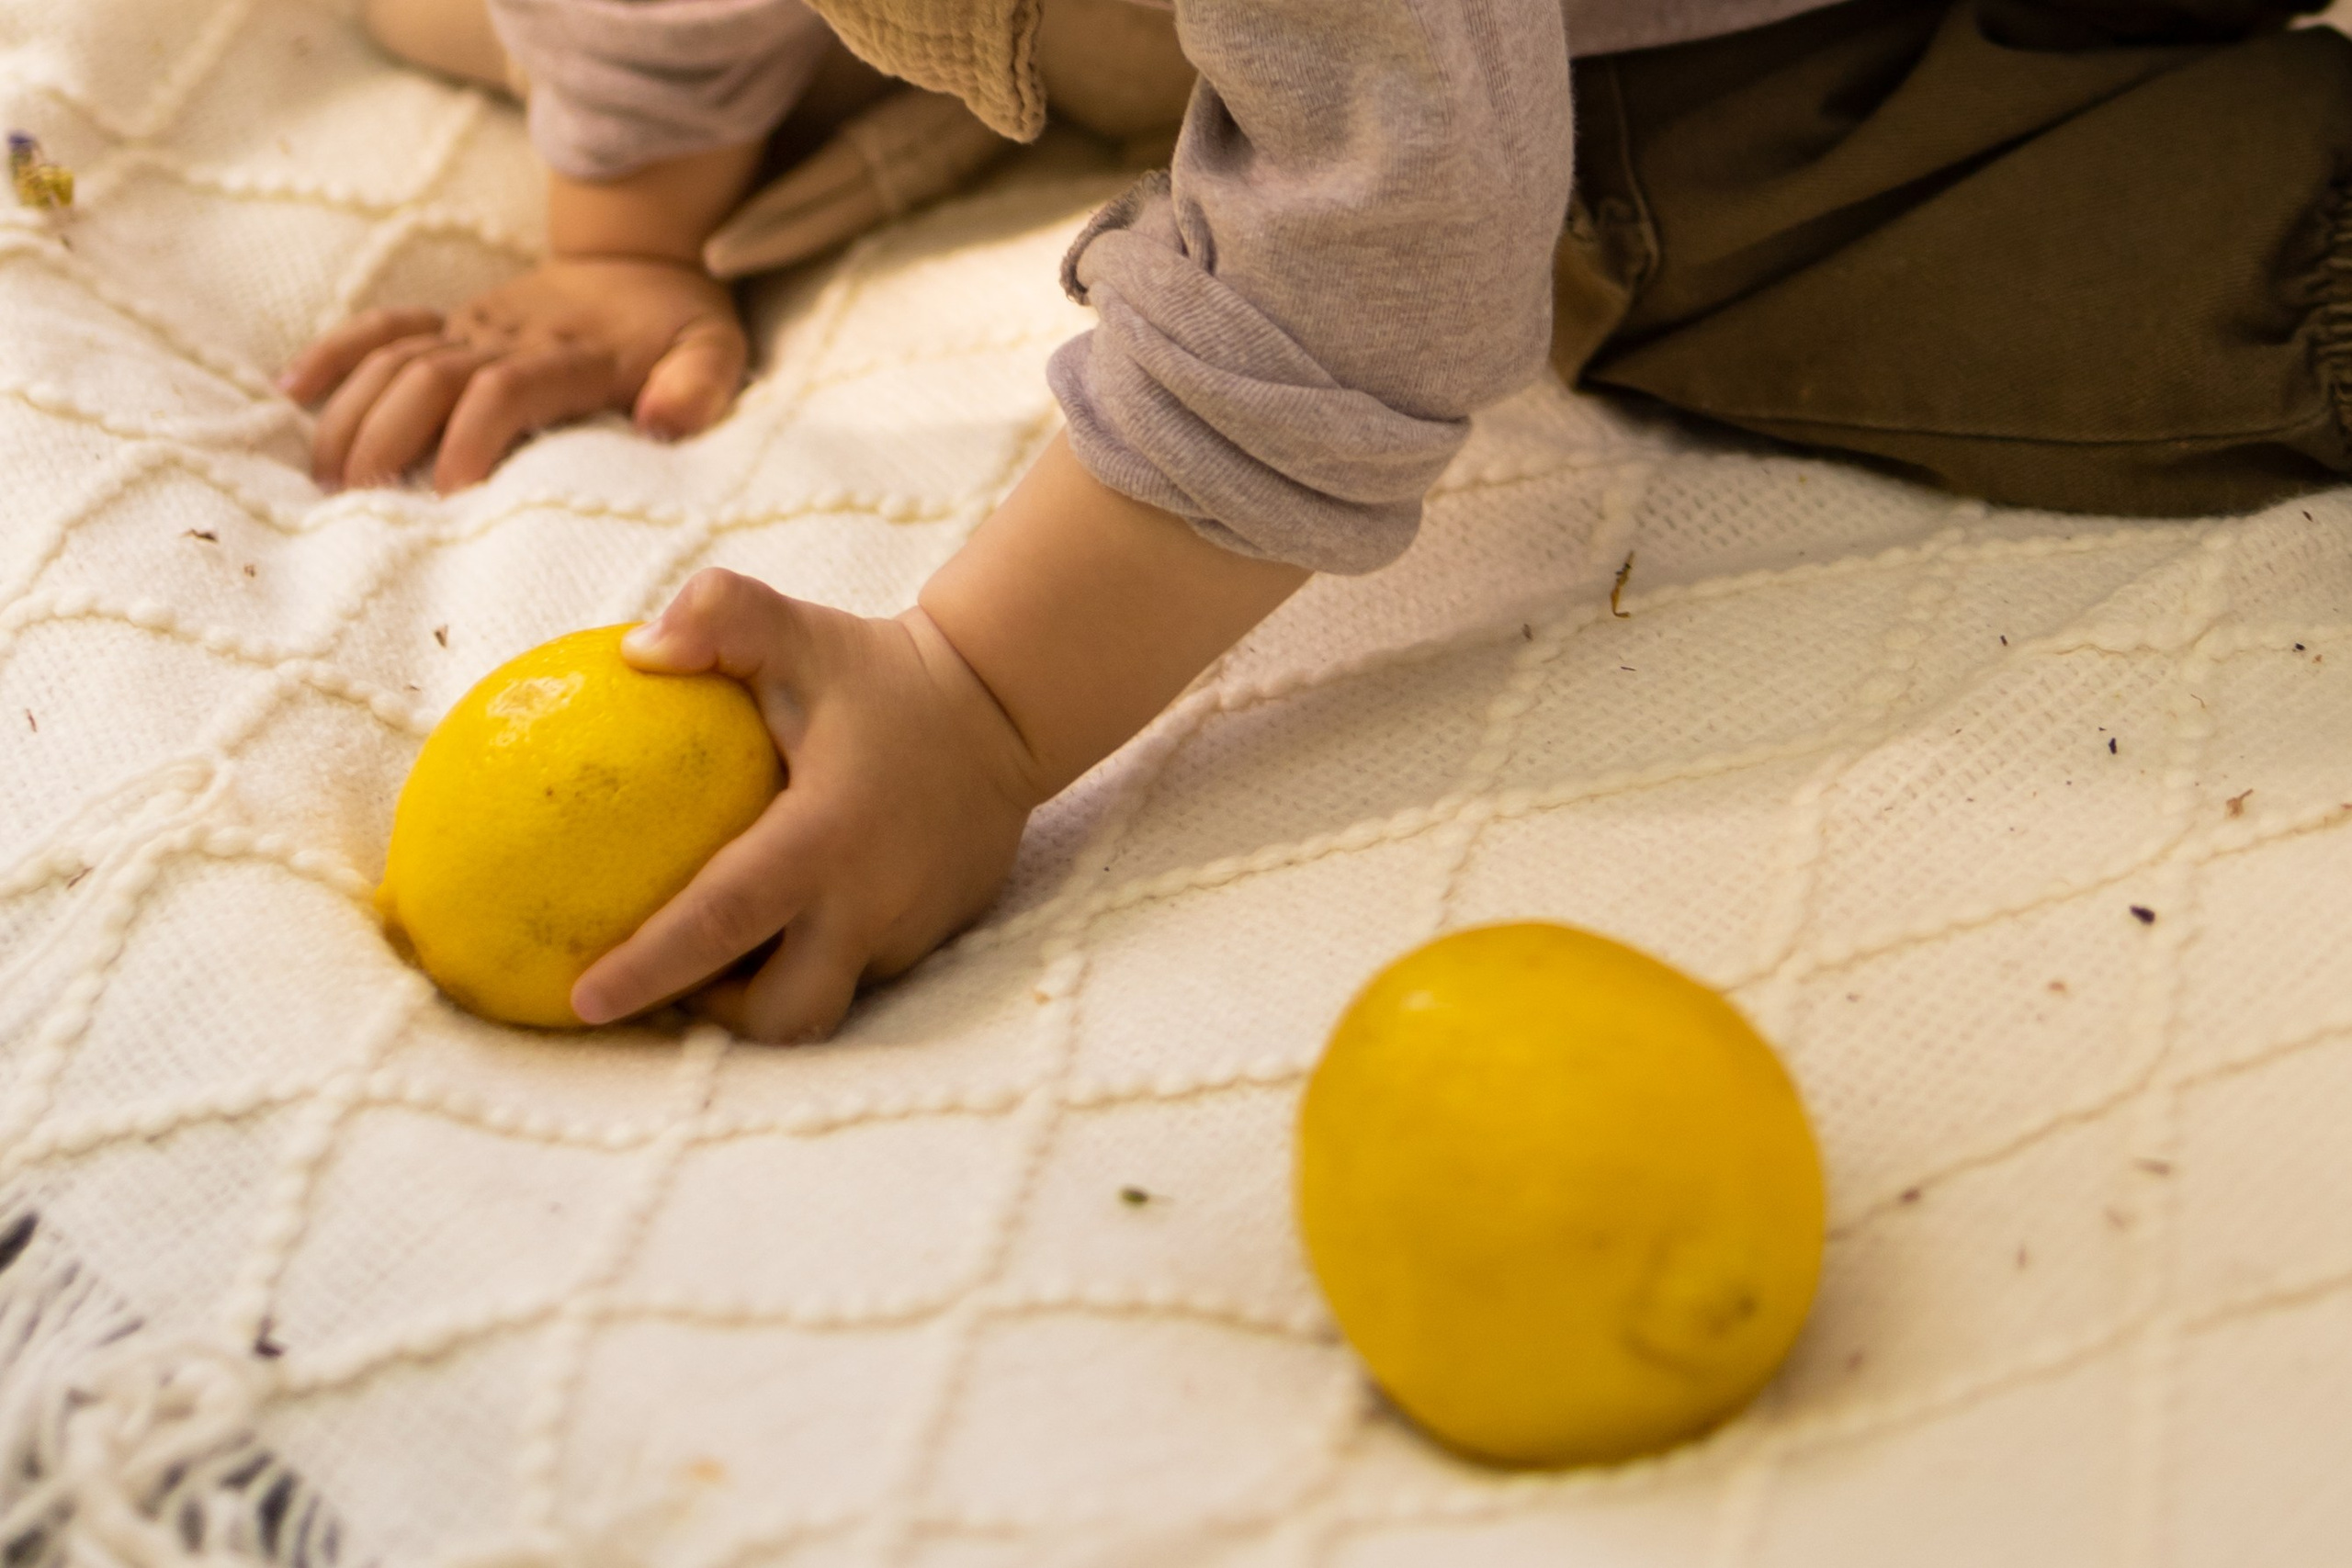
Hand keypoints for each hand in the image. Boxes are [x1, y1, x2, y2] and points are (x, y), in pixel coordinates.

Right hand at [280, 256, 745, 491]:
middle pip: (429, 378)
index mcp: (572, 354)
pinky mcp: (450, 322)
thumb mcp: (717, 351)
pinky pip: (381, 328)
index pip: (505, 392)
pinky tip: (291, 393)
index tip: (446, 498)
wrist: (643, 260)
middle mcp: (508, 336)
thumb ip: (698, 386)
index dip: (470, 440)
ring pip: (393, 359)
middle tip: (359, 507)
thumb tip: (662, 424)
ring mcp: (471, 326)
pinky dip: (333, 353)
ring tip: (324, 482)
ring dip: (353, 414)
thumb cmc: (681, 324)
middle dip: (388, 440)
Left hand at [569, 568, 1042, 1041]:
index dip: (650, 969)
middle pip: (782, 1012)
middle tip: (660, 984)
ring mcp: (907, 930)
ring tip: (717, 956)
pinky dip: (810, 959)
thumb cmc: (882, 672)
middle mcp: (871, 902)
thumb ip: (719, 614)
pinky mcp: (931, 938)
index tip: (583, 1001)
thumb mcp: (799, 630)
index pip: (723, 921)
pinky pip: (857, 970)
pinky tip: (783, 920)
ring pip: (823, 1001)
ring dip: (762, 996)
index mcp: (827, 837)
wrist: (1006, 708)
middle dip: (713, 1018)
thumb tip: (634, 653)